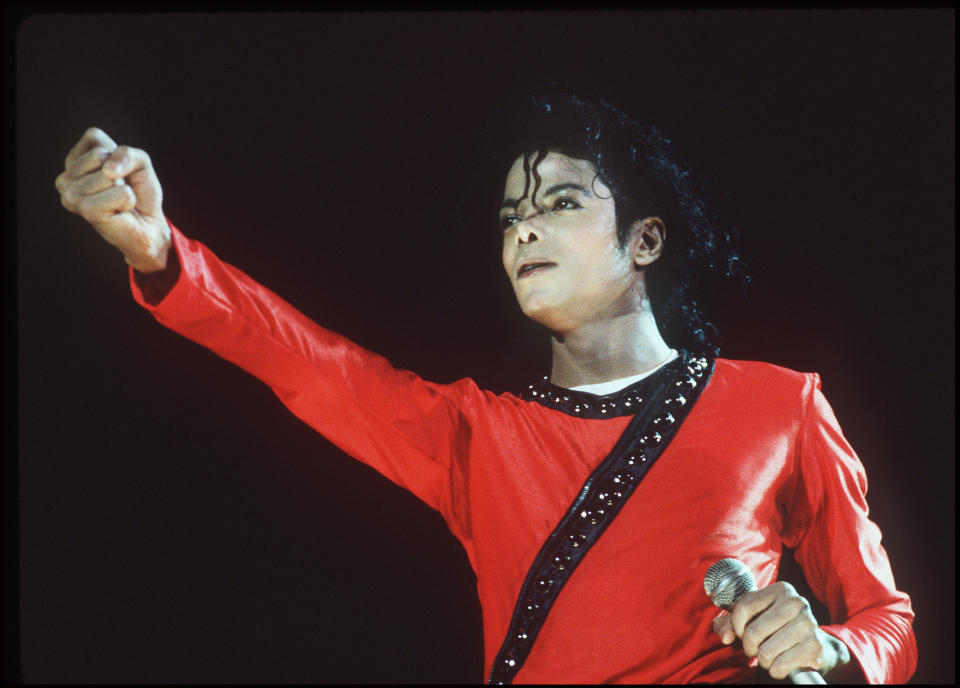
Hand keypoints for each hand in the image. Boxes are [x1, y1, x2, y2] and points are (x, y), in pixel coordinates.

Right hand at [55, 127, 170, 272]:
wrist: (148, 225)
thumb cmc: (140, 192)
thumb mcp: (140, 162)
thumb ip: (127, 154)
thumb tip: (108, 170)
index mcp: (73, 161)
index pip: (93, 137)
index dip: (116, 152)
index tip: (118, 172)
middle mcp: (66, 177)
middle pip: (99, 154)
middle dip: (121, 171)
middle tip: (119, 189)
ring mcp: (71, 195)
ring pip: (109, 174)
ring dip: (124, 189)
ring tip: (118, 202)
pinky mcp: (86, 210)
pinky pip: (121, 193)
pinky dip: (129, 201)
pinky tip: (120, 211)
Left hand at [712, 581, 851, 680]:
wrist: (810, 646)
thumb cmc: (774, 629)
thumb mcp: (750, 619)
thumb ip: (729, 623)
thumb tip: (725, 636)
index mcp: (780, 589)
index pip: (744, 606)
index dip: (736, 626)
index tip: (740, 634)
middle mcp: (796, 602)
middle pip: (753, 631)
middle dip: (748, 647)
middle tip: (754, 649)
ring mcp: (808, 624)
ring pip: (766, 651)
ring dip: (762, 660)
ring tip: (767, 657)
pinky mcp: (815, 646)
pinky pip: (781, 664)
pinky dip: (775, 670)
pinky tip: (779, 665)